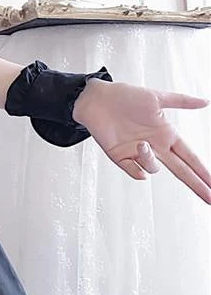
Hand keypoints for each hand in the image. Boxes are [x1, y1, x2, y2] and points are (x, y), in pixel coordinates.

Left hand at [73, 77, 210, 203]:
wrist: (96, 99)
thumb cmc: (125, 96)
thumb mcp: (157, 97)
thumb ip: (181, 101)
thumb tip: (205, 102)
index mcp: (166, 134)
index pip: (190, 157)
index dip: (203, 171)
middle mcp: (154, 146)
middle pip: (180, 170)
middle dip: (196, 184)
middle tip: (210, 198)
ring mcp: (136, 153)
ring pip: (152, 168)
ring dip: (149, 160)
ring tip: (139, 143)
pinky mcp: (119, 156)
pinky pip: (131, 170)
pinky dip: (135, 171)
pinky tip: (136, 161)